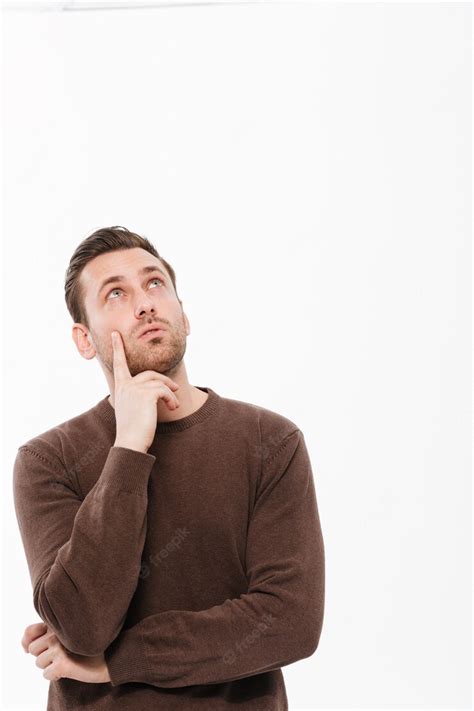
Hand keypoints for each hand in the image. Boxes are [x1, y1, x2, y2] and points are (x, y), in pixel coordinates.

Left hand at [22, 622, 110, 683]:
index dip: (29, 641)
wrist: (113, 655)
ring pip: (39, 663)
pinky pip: (47, 674)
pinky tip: (69, 670)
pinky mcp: (63, 664)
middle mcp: (58, 632)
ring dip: (50, 665)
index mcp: (59, 622)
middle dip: (44, 655)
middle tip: (63, 654)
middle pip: (33, 650)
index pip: (29, 632)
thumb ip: (46, 634)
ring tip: (68, 660)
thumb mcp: (68, 634)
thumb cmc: (90, 644)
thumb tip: (24, 647)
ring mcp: (60, 648)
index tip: (39, 647)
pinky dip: (56, 675)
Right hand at [111, 330, 179, 452]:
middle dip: (165, 381)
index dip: (118, 348)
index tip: (115, 334)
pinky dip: (171, 399)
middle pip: (150, 374)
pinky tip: (173, 407)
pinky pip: (164, 390)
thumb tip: (158, 389)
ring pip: (160, 383)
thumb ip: (139, 395)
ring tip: (174, 405)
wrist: (130, 443)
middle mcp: (126, 385)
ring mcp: (135, 389)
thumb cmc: (133, 430)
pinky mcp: (146, 394)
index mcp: (120, 388)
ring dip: (170, 394)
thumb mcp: (132, 409)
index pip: (119, 364)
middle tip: (175, 389)